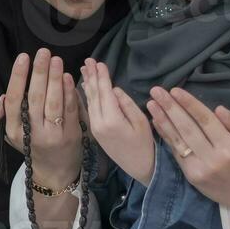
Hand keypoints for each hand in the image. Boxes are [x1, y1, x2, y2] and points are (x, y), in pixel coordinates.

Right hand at [0, 48, 81, 189]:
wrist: (54, 172)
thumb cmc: (31, 145)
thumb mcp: (10, 134)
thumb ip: (0, 115)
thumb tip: (2, 96)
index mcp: (14, 130)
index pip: (14, 100)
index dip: (18, 78)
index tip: (23, 58)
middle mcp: (33, 133)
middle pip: (36, 98)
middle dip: (39, 73)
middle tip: (43, 52)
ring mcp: (54, 135)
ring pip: (53, 103)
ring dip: (55, 79)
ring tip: (56, 60)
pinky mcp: (72, 135)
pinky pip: (70, 110)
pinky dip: (70, 92)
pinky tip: (68, 77)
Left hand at [80, 60, 154, 184]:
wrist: (139, 167)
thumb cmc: (145, 144)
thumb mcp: (141, 122)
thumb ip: (126, 104)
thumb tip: (114, 89)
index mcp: (112, 120)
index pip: (105, 92)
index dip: (102, 76)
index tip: (99, 62)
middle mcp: (99, 123)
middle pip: (94, 95)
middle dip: (91, 76)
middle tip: (88, 60)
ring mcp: (95, 128)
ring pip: (89, 101)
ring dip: (87, 84)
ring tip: (84, 69)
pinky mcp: (95, 131)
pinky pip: (89, 109)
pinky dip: (87, 96)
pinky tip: (85, 87)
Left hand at [147, 86, 229, 228]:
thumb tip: (218, 109)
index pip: (205, 121)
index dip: (189, 104)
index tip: (175, 90)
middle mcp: (212, 159)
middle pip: (187, 128)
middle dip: (170, 108)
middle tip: (156, 91)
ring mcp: (199, 170)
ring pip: (178, 141)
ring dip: (163, 121)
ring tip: (151, 104)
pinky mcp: (192, 177)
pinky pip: (176, 154)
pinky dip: (166, 137)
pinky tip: (157, 123)